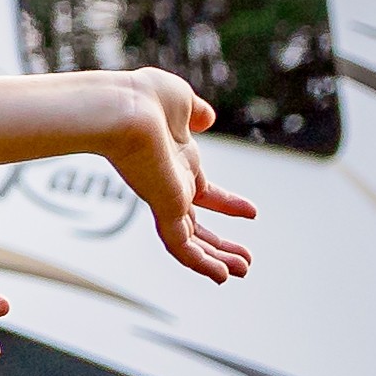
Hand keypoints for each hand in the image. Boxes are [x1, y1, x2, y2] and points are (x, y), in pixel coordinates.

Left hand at [94, 70, 257, 284]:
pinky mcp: (163, 209)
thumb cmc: (143, 98)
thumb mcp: (180, 101)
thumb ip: (195, 113)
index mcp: (177, 162)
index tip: (252, 213)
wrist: (123, 107)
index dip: (227, 204)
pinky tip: (221, 277)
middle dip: (221, 244)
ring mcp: (166, 199)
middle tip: (245, 261)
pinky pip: (181, 247)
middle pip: (196, 224)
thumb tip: (207, 118)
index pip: (204, 192)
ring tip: (242, 272)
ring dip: (218, 259)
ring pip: (191, 241)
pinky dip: (201, 264)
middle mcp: (170, 184)